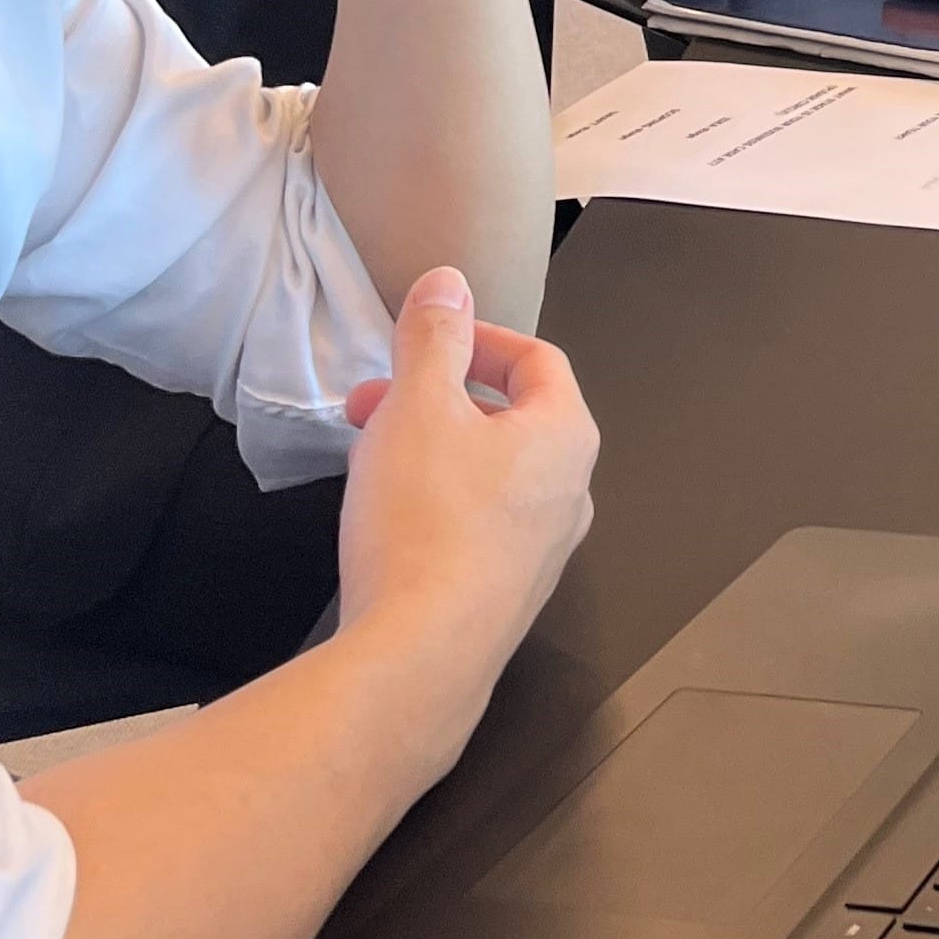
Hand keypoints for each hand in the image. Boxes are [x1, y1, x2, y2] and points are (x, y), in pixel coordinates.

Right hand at [336, 268, 597, 715]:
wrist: (421, 654)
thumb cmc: (425, 521)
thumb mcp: (417, 406)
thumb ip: (432, 338)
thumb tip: (448, 283)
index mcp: (566, 435)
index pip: (537, 360)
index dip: (479, 338)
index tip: (423, 339)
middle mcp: (571, 492)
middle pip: (510, 417)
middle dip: (436, 397)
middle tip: (371, 400)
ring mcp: (543, 551)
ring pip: (488, 473)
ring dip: (429, 449)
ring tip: (366, 454)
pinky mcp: (505, 595)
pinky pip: (475, 526)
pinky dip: (433, 503)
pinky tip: (383, 519)